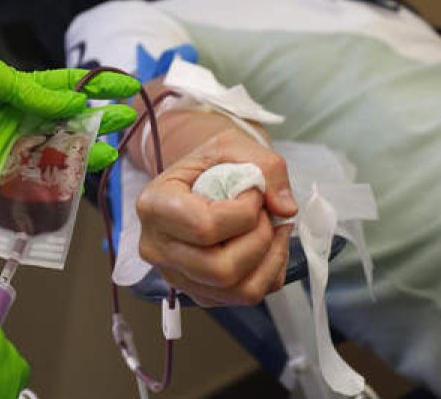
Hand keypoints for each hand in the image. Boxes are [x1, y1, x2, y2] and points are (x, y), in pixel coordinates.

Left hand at [0, 37, 139, 185]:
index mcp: (21, 89)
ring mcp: (8, 145)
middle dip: (96, 123)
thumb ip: (36, 93)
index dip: (97, 86)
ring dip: (80, 154)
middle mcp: (20, 117)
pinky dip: (50, 183)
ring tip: (107, 155)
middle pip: (67, 123)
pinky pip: (28, 179)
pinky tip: (73, 182)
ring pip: (53, 153)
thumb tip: (76, 101)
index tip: (125, 87)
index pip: (68, 87)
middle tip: (123, 124)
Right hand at [136, 129, 297, 305]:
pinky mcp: (200, 292)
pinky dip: (269, 272)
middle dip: (259, 239)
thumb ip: (267, 167)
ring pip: (236, 290)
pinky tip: (269, 245)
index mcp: (155, 205)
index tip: (254, 192)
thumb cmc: (212, 162)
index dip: (244, 212)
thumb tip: (286, 209)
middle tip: (266, 213)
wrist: (202, 177)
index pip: (205, 227)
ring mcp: (176, 276)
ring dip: (269, 258)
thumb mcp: (235, 144)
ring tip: (272, 228)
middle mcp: (157, 248)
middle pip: (220, 268)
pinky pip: (245, 297)